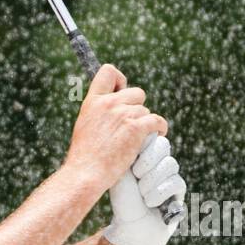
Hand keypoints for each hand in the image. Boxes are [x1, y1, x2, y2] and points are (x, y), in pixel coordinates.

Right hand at [63, 64, 168, 192]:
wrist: (86, 172)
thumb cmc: (85, 155)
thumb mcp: (85, 124)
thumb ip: (99, 111)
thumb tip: (116, 108)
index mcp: (93, 100)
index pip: (108, 72)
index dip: (120, 80)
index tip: (122, 92)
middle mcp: (108, 103)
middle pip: (137, 92)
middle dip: (137, 107)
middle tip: (132, 124)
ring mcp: (123, 114)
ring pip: (146, 111)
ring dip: (145, 123)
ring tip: (137, 138)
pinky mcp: (136, 128)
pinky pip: (157, 121)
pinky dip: (160, 128)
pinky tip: (157, 135)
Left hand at [103, 132, 185, 244]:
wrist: (130, 227)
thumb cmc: (122, 199)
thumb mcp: (121, 171)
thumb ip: (131, 150)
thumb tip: (141, 129)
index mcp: (141, 153)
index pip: (150, 136)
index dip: (142, 147)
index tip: (131, 162)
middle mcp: (156, 161)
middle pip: (163, 145)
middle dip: (148, 162)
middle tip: (136, 175)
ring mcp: (169, 174)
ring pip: (171, 163)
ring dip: (152, 181)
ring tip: (141, 194)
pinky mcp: (179, 189)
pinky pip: (177, 181)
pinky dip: (161, 192)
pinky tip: (150, 202)